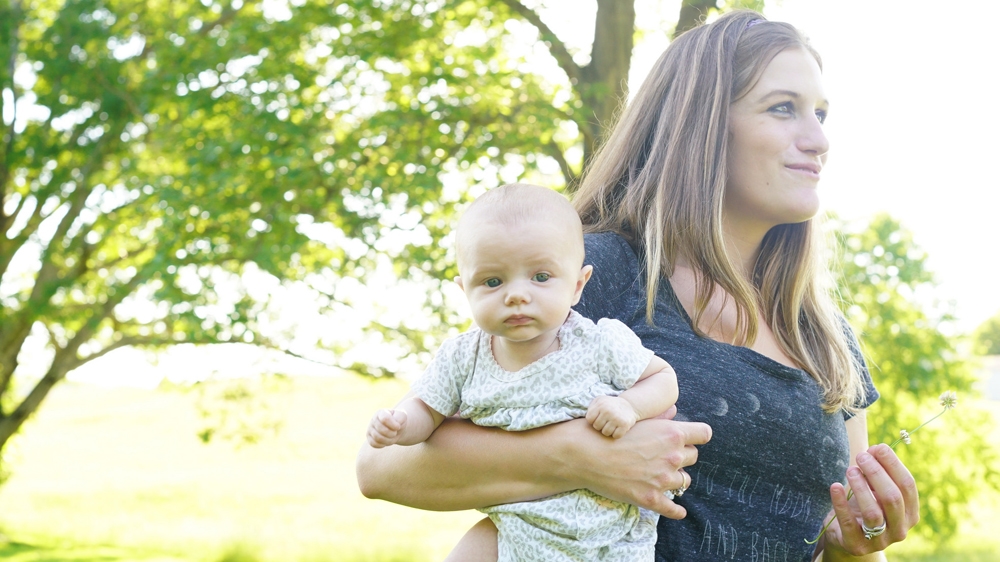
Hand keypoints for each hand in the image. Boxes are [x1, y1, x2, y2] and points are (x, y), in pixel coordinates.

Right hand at [367, 409, 408, 447]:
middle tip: (395, 433)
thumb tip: (396, 426)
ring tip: (392, 437)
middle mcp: (373, 420)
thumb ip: (400, 418)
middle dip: (391, 433)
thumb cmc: (398, 421)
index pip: (385, 419)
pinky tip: (386, 441)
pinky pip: (374, 444)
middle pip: (381, 429)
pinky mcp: (369, 438)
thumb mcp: (402, 416)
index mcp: (381, 412)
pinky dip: (382, 444)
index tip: (398, 426)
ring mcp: (370, 429)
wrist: (396, 429)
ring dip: (388, 440)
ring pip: (377, 438)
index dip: (393, 425)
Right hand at [571, 406, 711, 519]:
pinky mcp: (651, 499)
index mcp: (671, 433)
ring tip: (663, 476)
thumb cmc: (608, 432)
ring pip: (684, 481)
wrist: (585, 454)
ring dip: (676, 478)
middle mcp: (672, 456)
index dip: (697, 435)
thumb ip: (660, 417)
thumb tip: (673, 413)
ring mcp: (662, 479)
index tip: (691, 438)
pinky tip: (678, 511)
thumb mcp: (636, 418)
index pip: (704, 434)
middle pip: (693, 456)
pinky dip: (676, 510)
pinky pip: (673, 509)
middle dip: (682, 455)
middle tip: (666, 455)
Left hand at [586, 395, 638, 437]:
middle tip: (606, 422)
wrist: (629, 405)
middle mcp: (608, 411)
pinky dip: (616, 434)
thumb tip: (581, 417)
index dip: (593, 420)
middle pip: (597, 427)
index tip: (598, 418)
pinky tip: (618, 428)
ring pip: (605, 433)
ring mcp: (617, 419)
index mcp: (601, 405)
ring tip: (612, 425)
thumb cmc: (610, 405)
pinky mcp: (625, 425)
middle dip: (600, 426)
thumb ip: (590, 407)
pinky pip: (616, 436)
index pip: (590, 420)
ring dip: (608, 431)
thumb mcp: (599, 400)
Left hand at [820, 444, 919, 557]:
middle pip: (892, 498)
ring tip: (850, 470)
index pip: (907, 486)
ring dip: (860, 487)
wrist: (847, 536)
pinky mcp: (856, 545)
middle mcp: (899, 529)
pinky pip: (848, 522)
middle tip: (861, 457)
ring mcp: (879, 541)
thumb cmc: (865, 506)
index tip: (878, 447)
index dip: (893, 464)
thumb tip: (876, 449)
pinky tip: (835, 486)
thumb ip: (878, 471)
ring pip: (873, 512)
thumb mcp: (874, 490)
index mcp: (910, 513)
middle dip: (877, 473)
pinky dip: (841, 502)